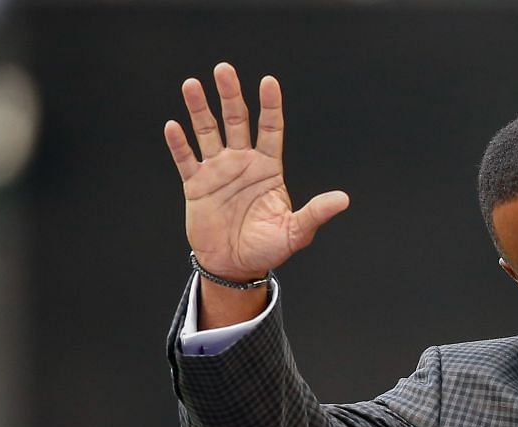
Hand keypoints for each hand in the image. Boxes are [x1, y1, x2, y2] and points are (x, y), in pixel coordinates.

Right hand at [164, 63, 347, 282]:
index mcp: (268, 169)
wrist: (235, 266)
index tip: (269, 81)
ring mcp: (217, 171)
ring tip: (192, 85)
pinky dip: (179, 143)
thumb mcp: (296, 232)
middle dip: (230, 95)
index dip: (270, 106)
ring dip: (199, 109)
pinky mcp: (196, 184)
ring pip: (207, 132)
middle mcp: (242, 163)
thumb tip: (344, 199)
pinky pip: (186, 159)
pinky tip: (173, 126)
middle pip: (236, 121)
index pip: (270, 129)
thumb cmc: (267, 248)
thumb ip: (316, 212)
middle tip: (224, 69)